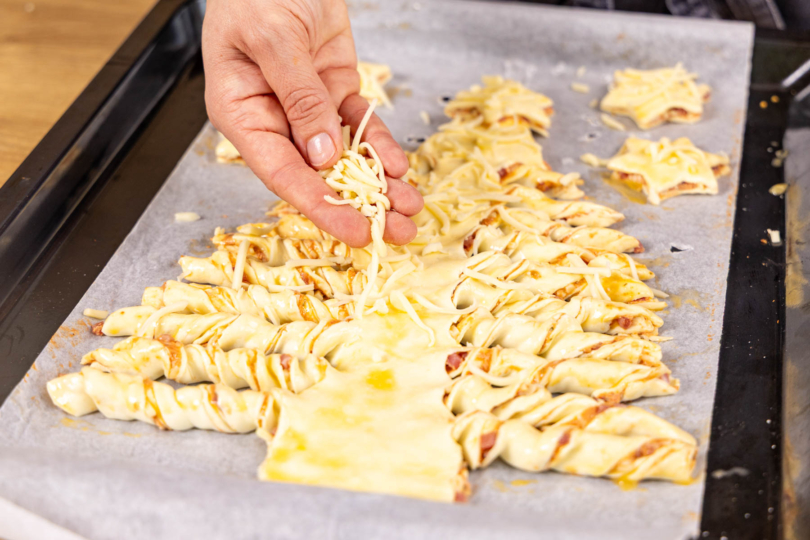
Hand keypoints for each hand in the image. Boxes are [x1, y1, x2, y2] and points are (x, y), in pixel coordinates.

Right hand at [202, 0, 422, 247]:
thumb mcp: (274, 39)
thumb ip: (299, 95)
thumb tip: (321, 153)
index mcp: (242, 112)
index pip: (282, 172)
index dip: (321, 205)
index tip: (354, 231)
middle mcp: (274, 118)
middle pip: (318, 174)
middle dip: (361, 205)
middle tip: (398, 232)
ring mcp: (307, 107)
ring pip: (345, 156)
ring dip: (379, 184)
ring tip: (411, 210)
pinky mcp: (334, 92)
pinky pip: (360, 126)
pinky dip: (381, 146)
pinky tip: (401, 167)